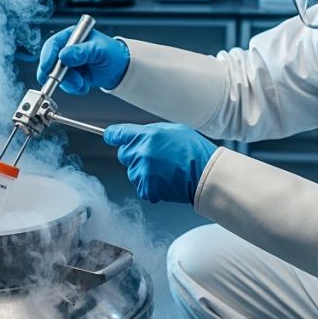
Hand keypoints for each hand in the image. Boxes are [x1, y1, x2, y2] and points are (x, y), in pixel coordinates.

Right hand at [37, 25, 129, 93]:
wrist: (120, 69)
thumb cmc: (113, 53)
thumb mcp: (99, 49)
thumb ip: (82, 52)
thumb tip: (64, 56)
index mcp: (72, 37)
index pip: (53, 44)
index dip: (47, 56)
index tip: (47, 68)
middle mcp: (68, 50)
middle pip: (50, 61)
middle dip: (56, 74)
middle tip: (64, 81)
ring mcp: (68, 64)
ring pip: (56, 76)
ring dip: (68, 83)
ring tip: (82, 83)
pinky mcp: (71, 76)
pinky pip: (65, 85)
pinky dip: (73, 88)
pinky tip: (84, 86)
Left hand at [103, 123, 217, 203]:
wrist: (205, 174)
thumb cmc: (194, 151)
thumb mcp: (174, 130)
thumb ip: (152, 132)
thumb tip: (140, 135)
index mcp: (146, 135)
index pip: (117, 134)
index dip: (113, 135)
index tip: (111, 137)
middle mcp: (141, 153)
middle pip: (124, 154)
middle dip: (135, 155)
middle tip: (156, 158)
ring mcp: (142, 172)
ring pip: (132, 173)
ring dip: (143, 172)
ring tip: (165, 171)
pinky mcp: (147, 188)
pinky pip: (141, 187)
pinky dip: (151, 187)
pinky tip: (165, 181)